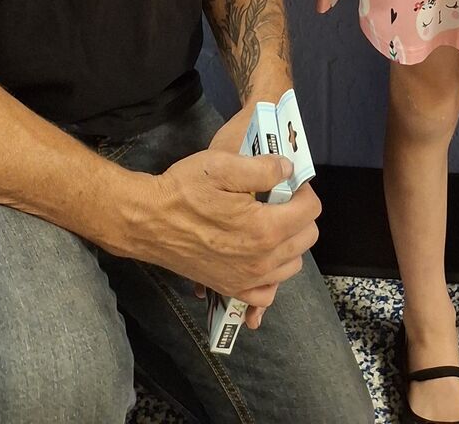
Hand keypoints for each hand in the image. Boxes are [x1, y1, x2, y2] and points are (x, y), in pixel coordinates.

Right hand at [195, 102, 314, 328]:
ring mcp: (246, 280)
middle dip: (300, 214)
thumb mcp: (222, 166)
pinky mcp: (230, 288)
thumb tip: (288, 171)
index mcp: (264, 229)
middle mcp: (261, 261)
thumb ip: (263, 168)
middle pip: (306, 238)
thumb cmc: (184, 189)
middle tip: (278, 198)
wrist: (148, 221)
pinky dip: (270, 276)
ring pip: (292, 265)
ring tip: (268, 222)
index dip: (304, 190)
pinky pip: (267, 292)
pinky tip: (259, 256)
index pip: (310, 211)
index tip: (288, 181)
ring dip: (289, 242)